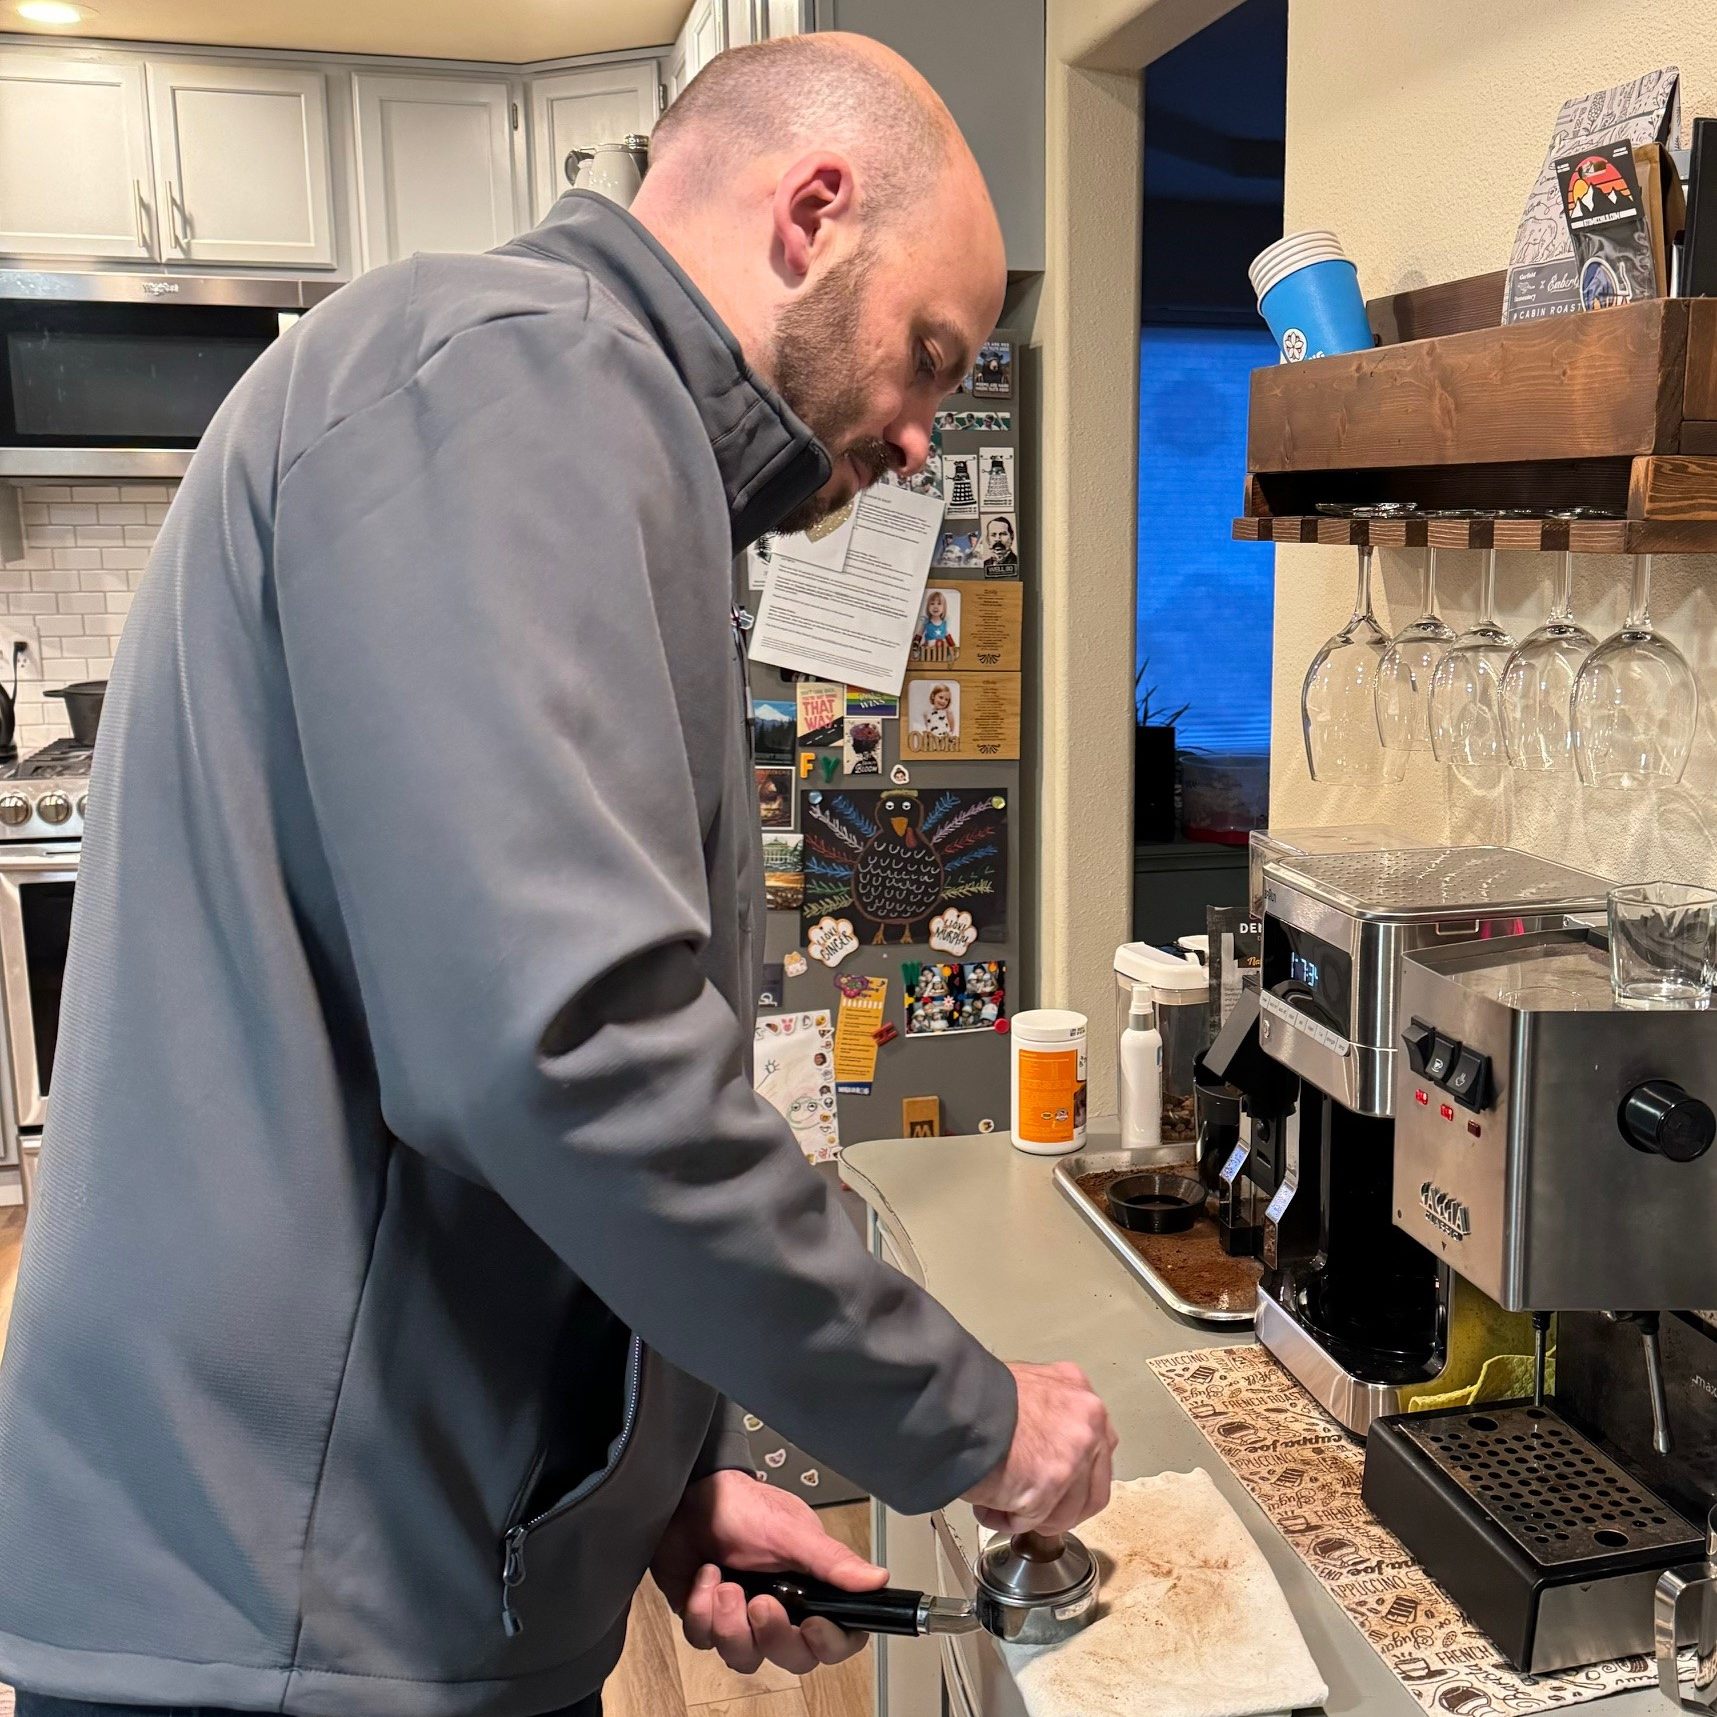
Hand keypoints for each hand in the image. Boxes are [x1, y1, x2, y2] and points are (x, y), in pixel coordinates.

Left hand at [652, 1471, 886, 1676]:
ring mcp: (742, 1619)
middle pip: (792, 1658)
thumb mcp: (791, 1530)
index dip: (830, 1642)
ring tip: (724, 1584)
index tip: (813, 1625)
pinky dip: (701, 1610)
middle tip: (760, 1602)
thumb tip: (877, 1579)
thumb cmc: (743, 1506)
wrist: (691, 1497)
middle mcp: (781, 1610)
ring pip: (745, 1658)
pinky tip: (704, 1577)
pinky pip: (706, 1640)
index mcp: (811, 1589)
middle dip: (773, 1635)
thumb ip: (831, 1560)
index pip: (838, 1637)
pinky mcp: (708, 1620)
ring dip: (730, 1623)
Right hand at [962, 1361, 1116, 1535]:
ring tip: (999, 1505)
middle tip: (1031, 1510)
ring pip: (1066, 1513)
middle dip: (1060, 1508)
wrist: (954, 1402)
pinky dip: (1008, 1521)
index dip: (1075, 1479)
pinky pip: (1035, 1521)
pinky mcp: (1051, 1484)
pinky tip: (988, 1506)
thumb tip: (1044, 1452)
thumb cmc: (977, 1395)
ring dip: (1032, 1517)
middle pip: (1093, 1491)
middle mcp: (1088, 1422)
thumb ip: (1049, 1418)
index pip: (1099, 1452)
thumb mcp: (1027, 1389)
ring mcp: (1073, 1455)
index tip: (1055, 1489)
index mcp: (1081, 1396)